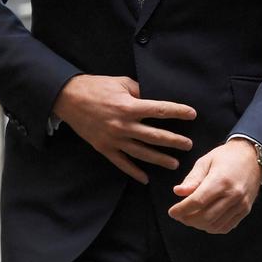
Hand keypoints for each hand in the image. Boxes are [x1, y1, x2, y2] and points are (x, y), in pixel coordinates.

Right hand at [52, 74, 195, 183]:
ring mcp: (113, 139)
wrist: (68, 98)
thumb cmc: (97, 87)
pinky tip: (145, 179)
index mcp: (129, 106)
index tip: (192, 114)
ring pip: (141, 153)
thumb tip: (155, 97)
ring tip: (175, 164)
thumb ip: (140, 91)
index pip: (160, 110)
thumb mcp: (122, 83)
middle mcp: (123, 125)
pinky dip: (134, 172)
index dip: (178, 112)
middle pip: (155, 136)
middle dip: (174, 141)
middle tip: (189, 145)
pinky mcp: (104, 148)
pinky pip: (122, 163)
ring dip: (159, 159)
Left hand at [169, 139, 261, 233]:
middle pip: (205, 217)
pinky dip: (212, 227)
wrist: (253, 155)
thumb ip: (192, 179)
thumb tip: (178, 192)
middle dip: (188, 219)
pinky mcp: (246, 209)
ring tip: (192, 217)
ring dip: (199, 225)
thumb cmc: (226, 156)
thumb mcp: (206, 161)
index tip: (172, 212)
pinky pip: (226, 227)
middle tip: (180, 215)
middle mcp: (233, 194)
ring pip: (214, 225)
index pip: (197, 202)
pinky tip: (206, 220)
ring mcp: (241, 204)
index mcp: (221, 180)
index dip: (182, 210)